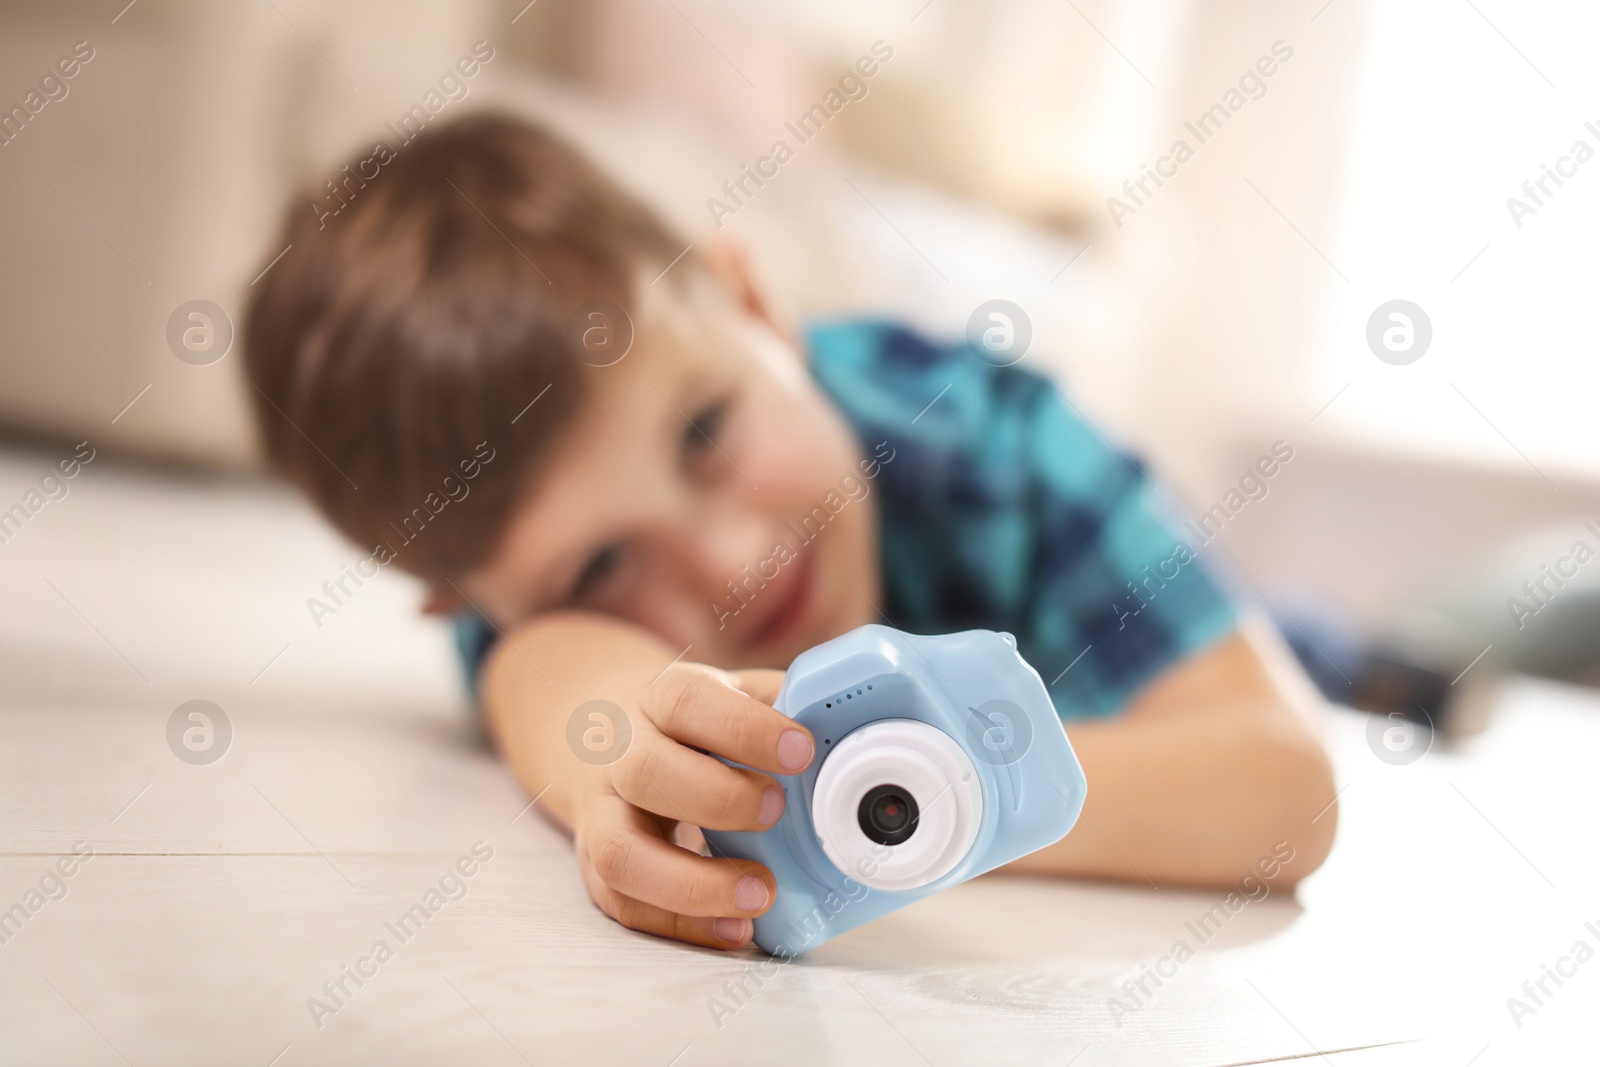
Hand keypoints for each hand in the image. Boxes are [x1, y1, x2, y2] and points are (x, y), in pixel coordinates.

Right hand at [571, 664, 814, 949]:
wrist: (603, 736)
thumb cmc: (695, 724)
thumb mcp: (735, 694)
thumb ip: (786, 705)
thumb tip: (857, 729)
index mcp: (661, 700)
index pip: (689, 703)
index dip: (745, 729)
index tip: (802, 751)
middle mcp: (621, 753)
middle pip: (647, 773)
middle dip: (719, 800)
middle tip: (777, 812)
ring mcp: (602, 813)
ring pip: (621, 853)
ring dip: (693, 884)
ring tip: (761, 893)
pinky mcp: (598, 864)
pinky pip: (626, 903)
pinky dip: (682, 923)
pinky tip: (736, 928)